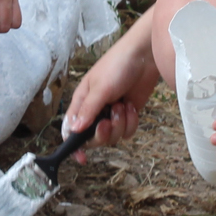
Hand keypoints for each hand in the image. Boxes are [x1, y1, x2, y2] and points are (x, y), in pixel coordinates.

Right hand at [63, 24, 159, 158]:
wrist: (144, 56)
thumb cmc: (117, 65)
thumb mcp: (100, 88)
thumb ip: (88, 111)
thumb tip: (74, 130)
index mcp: (81, 103)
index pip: (71, 130)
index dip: (74, 146)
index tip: (81, 158)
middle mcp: (95, 111)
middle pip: (93, 138)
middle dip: (103, 133)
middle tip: (109, 121)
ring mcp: (112, 114)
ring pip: (112, 136)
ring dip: (120, 124)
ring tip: (123, 105)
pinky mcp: (128, 114)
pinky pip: (127, 131)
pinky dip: (131, 121)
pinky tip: (131, 105)